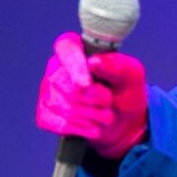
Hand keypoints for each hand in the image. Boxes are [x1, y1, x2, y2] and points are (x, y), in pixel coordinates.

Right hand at [36, 32, 147, 158]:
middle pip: (62, 82)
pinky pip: (57, 123)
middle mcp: (57, 68)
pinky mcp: (45, 114)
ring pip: (61, 105)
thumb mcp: (131, 76)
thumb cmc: (126, 91)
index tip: (86, 83)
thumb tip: (94, 61)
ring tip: (106, 115)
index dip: (73, 65)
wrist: (124, 122)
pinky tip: (92, 127)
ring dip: (91, 115)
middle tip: (109, 101)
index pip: (66, 48)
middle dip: (92, 98)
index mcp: (78, 50)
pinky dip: (80, 128)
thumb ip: (116, 66)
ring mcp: (48, 92)